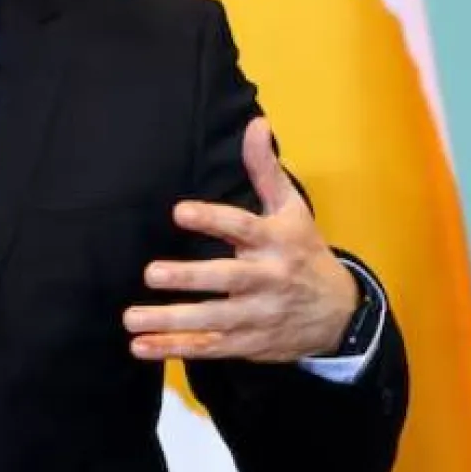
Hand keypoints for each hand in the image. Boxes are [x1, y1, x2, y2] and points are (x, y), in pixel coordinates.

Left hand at [124, 117, 358, 362]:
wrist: (339, 315)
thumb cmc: (305, 253)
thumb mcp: (292, 209)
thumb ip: (265, 169)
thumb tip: (256, 123)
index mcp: (276, 242)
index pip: (242, 227)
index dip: (212, 219)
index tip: (180, 211)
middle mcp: (267, 280)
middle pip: (226, 278)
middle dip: (188, 277)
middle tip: (151, 272)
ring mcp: (257, 315)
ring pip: (212, 319)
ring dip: (170, 320)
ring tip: (130, 317)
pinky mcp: (247, 343)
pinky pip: (208, 347)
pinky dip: (174, 348)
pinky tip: (141, 346)